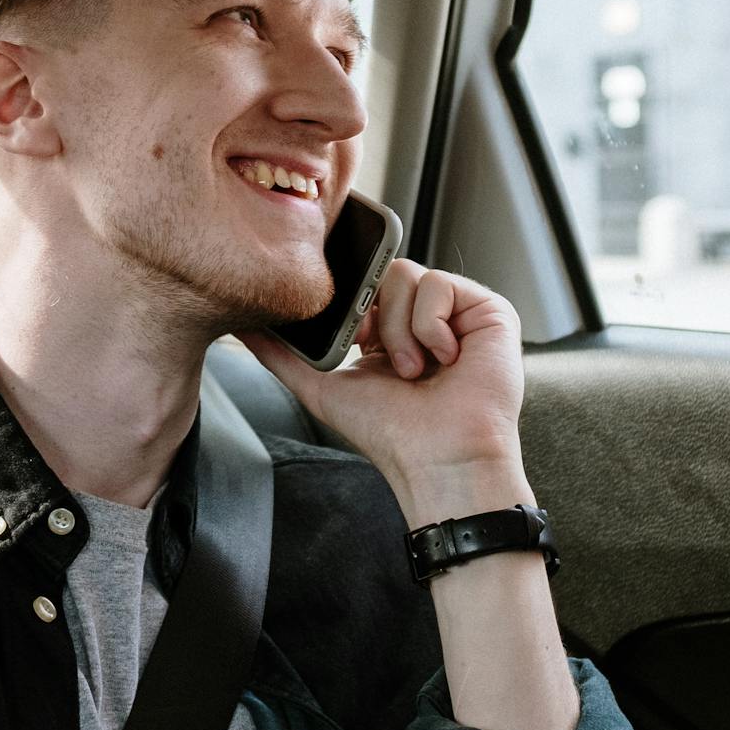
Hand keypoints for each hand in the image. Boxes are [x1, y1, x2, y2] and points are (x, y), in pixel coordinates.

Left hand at [238, 260, 528, 525]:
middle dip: (372, 317)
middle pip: (381, 273)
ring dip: (401, 328)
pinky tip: (444, 359)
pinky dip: (431, 324)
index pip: (363, 286)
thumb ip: (281, 354)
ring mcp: (456, 313)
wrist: (438, 457)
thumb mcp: (321, 386)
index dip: (351, 305)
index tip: (350, 342)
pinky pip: (440, 283)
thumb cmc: (389, 433)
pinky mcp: (488, 310)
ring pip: (406, 274)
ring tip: (414, 370)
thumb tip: (240, 326)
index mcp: (388, 332)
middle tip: (377, 356)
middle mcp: (423, 318)